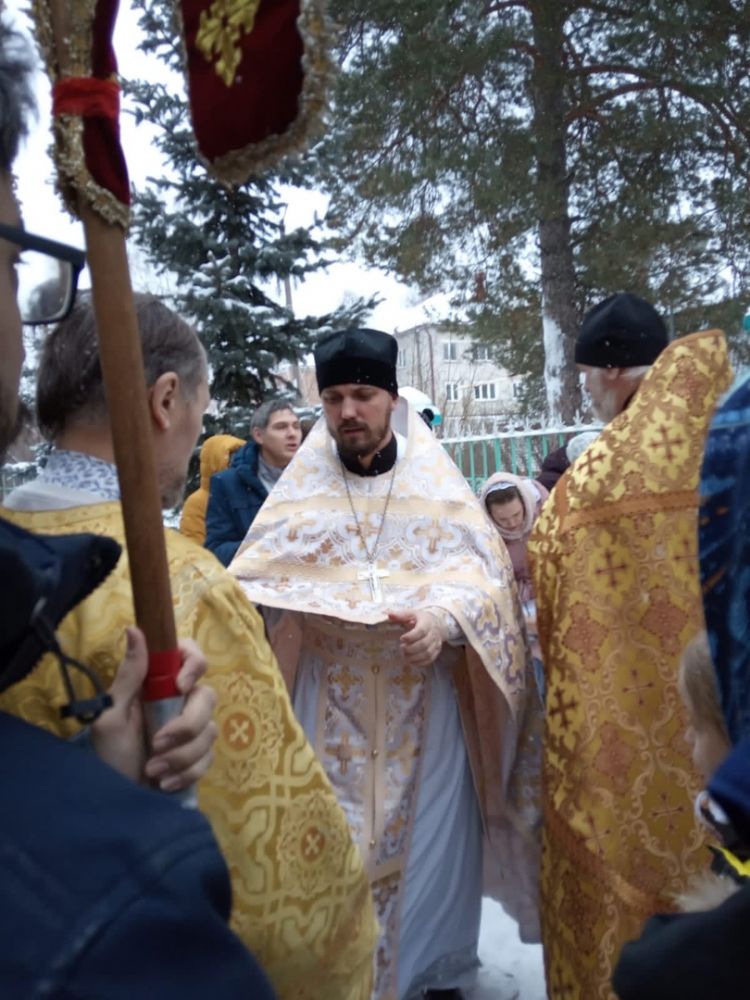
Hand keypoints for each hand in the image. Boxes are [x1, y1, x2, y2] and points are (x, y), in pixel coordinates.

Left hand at [90, 627, 216, 790]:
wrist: (116, 800)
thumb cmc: (108, 756)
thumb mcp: (112, 715)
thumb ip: (129, 676)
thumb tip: (134, 628)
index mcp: (159, 685)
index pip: (191, 655)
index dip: (194, 664)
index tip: (179, 686)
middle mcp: (180, 702)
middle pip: (207, 696)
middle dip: (186, 725)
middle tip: (157, 744)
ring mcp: (192, 730)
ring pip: (209, 731)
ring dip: (181, 755)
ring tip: (153, 771)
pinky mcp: (199, 757)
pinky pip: (208, 758)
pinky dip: (187, 773)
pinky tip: (164, 783)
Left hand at [387, 609, 445, 667]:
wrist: (436, 623)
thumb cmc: (420, 619)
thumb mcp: (411, 614)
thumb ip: (400, 615)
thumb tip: (389, 615)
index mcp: (427, 622)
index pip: (421, 630)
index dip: (411, 636)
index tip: (402, 638)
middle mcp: (434, 633)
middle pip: (424, 644)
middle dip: (411, 649)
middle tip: (401, 648)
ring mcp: (436, 643)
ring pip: (427, 653)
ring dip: (414, 657)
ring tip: (404, 655)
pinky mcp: (436, 651)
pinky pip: (430, 659)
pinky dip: (420, 662)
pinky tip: (411, 660)